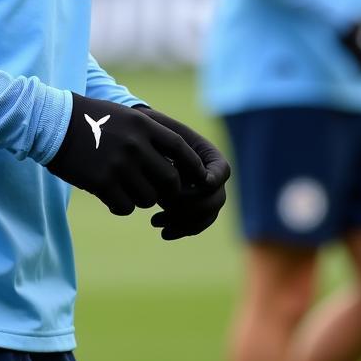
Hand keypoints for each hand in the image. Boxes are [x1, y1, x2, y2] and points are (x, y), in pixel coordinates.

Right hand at [46, 93, 205, 215]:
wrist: (52, 123)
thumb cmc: (89, 118)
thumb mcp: (123, 116)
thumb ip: (148, 133)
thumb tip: (174, 157)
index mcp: (143, 125)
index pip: (181, 149)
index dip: (193, 166)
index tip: (197, 177)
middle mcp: (135, 145)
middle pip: (170, 180)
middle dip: (168, 191)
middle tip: (159, 192)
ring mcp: (119, 165)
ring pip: (149, 198)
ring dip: (142, 198)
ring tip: (128, 190)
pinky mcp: (102, 183)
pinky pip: (125, 207)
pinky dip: (121, 206)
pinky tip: (111, 197)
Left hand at [136, 106, 230, 239]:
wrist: (137, 145)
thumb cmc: (146, 131)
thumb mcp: (157, 130)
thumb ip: (174, 144)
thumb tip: (199, 175)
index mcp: (206, 153)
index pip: (223, 170)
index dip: (214, 179)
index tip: (199, 182)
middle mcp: (209, 175)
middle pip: (216, 198)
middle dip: (191, 205)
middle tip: (163, 202)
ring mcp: (201, 194)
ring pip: (206, 216)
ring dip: (184, 222)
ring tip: (155, 221)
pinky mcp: (189, 208)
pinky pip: (194, 225)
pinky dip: (181, 230)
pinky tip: (162, 231)